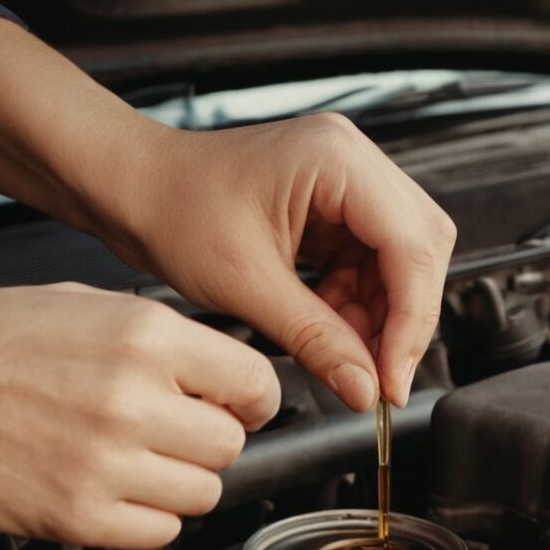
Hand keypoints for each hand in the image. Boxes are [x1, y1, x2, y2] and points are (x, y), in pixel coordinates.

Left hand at [0, 19, 454, 411]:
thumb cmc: (170, 208)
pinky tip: (332, 329)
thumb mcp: (248, 286)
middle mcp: (352, 161)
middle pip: (419, 249)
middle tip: (379, 376)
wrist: (130, 188)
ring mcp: (345, 180)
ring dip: (381, 315)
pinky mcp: (332, 205)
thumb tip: (364, 389)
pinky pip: (370, 261)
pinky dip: (359, 303)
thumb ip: (317, 340)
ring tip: (346, 355)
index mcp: (337, 161)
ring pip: (400, 259)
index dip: (411, 322)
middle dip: (403, 319)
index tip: (393, 379)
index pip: (412, 247)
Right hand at [0, 280, 278, 548]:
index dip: (253, 401)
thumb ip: (169, 343)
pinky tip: (117, 490)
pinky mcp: (76, 515)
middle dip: (210, 442)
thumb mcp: (96, 305)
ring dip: (181, 482)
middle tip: (176, 434)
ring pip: (204, 495)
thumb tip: (226, 379)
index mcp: (148, 337)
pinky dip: (149, 518)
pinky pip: (160, 532)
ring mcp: (106, 463)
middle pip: (232, 446)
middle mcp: (134, 400)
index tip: (239, 409)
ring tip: (139, 461)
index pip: (257, 385)